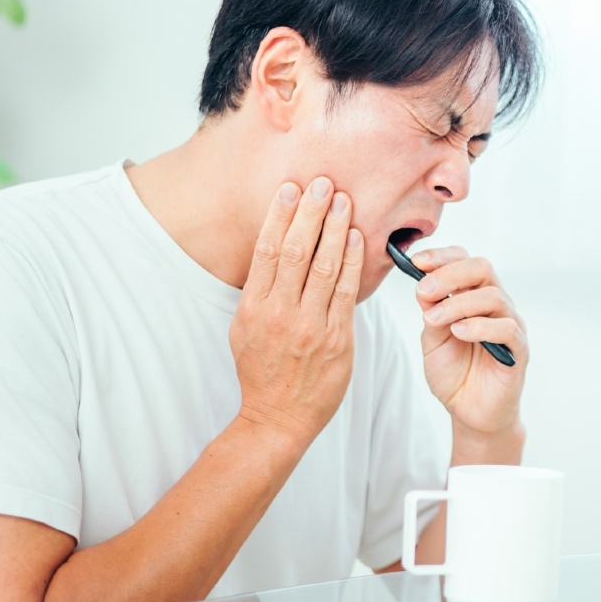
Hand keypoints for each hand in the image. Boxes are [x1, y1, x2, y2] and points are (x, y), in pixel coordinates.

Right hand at [229, 177, 362, 444]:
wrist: (278, 418)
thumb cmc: (262, 372)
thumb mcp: (244, 329)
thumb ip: (259, 292)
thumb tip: (272, 251)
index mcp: (254, 308)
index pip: (268, 251)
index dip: (279, 216)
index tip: (290, 189)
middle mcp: (280, 313)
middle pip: (296, 251)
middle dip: (310, 213)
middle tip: (321, 183)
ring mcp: (309, 326)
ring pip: (323, 266)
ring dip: (335, 228)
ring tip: (342, 199)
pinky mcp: (337, 339)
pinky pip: (346, 292)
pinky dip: (351, 261)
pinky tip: (356, 237)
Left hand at [410, 248, 527, 444]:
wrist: (469, 411)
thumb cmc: (454, 373)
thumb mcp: (432, 340)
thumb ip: (431, 312)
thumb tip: (423, 284)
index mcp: (474, 296)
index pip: (464, 261)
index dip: (442, 257)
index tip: (416, 262)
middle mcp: (495, 305)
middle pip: (482, 268)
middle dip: (450, 274)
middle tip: (424, 290)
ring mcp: (510, 325)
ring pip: (493, 296)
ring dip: (458, 303)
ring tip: (434, 319)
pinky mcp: (519, 349)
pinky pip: (507, 328)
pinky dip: (480, 326)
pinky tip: (459, 332)